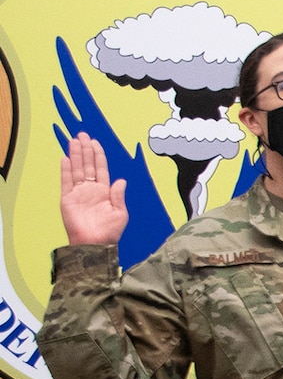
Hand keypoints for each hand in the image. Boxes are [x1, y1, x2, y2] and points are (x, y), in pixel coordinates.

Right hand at [57, 132, 127, 246]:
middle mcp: (90, 190)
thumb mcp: (120, 213)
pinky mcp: (68, 199)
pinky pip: (66, 181)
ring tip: (74, 141)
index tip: (95, 142)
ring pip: (76, 169)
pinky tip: (66, 158)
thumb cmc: (110, 232)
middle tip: (82, 135)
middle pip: (86, 165)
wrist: (95, 244)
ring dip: (75, 155)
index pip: (100, 169)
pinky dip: (66, 170)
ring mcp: (78, 193)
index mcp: (104, 192)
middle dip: (85, 150)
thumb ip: (118, 195)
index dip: (98, 155)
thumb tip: (121, 180)